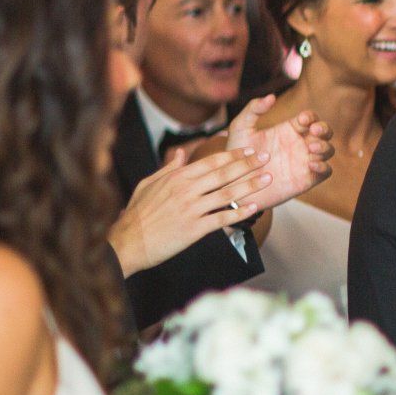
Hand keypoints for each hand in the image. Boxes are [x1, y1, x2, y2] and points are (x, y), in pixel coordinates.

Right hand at [108, 148, 272, 274]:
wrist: (127, 243)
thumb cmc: (137, 214)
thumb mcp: (148, 185)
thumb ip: (168, 169)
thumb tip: (180, 153)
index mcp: (176, 178)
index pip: (211, 162)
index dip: (233, 155)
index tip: (250, 151)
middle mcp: (186, 190)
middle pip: (223, 174)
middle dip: (248, 165)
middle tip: (267, 157)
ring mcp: (191, 209)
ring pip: (227, 194)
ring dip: (250, 185)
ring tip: (268, 179)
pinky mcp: (194, 228)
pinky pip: (222, 218)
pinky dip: (240, 213)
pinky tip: (254, 208)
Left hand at [226, 97, 333, 210]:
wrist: (236, 185)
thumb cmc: (237, 156)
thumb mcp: (241, 129)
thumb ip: (253, 109)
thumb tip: (271, 96)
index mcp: (289, 129)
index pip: (309, 118)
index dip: (310, 116)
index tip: (301, 119)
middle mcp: (300, 144)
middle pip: (324, 132)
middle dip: (323, 128)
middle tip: (314, 130)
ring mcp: (305, 161)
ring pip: (328, 150)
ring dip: (324, 146)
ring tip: (311, 148)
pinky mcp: (307, 179)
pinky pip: (325, 172)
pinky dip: (323, 167)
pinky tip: (312, 164)